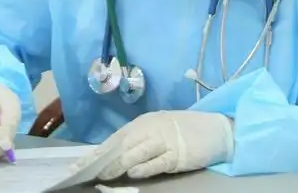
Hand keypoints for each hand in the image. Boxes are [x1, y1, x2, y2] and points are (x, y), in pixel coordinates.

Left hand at [72, 111, 233, 180]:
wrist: (214, 129)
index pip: (116, 137)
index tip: (83, 162)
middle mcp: (151, 129)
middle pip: (122, 145)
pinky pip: (157, 162)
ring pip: (136, 153)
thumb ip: (138, 140)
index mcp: (144, 122)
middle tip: (89, 171)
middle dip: (104, 159)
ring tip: (105, 174)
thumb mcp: (157, 129)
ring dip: (119, 164)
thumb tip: (113, 154)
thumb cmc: (183, 130)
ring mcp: (164, 141)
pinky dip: (144, 167)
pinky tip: (133, 173)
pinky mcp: (177, 155)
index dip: (99, 150)